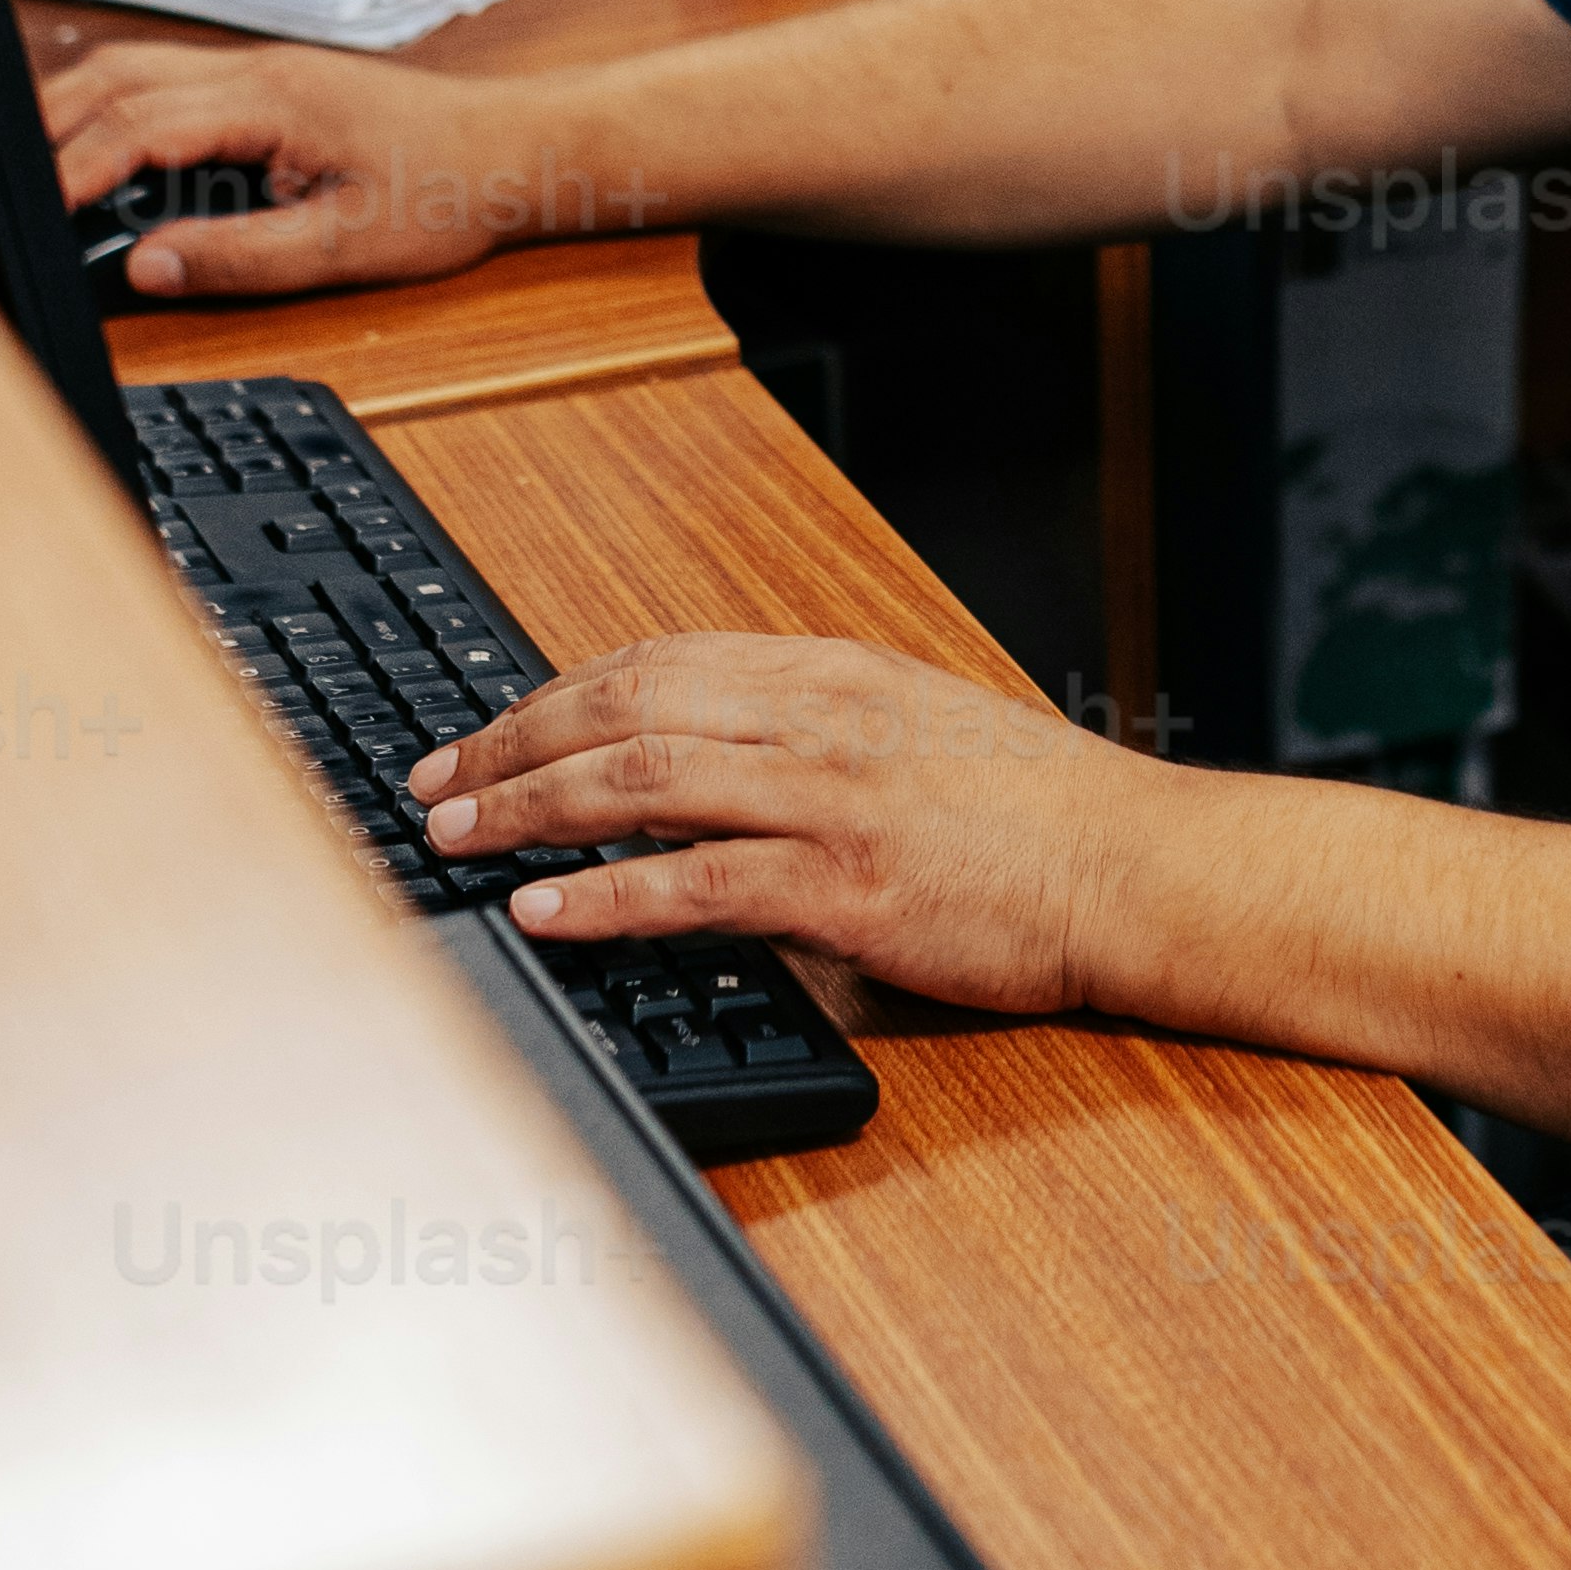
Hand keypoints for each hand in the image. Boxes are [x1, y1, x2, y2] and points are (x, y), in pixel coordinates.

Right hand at [27, 32, 614, 298]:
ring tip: (41, 176)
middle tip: (9, 188)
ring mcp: (260, 68)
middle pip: (115, 77)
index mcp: (271, 101)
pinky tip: (107, 158)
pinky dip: (118, 112)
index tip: (30, 211)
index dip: (73, 170)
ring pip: (134, 69)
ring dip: (78, 115)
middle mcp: (256, 69)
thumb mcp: (345, 248)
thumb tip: (148, 268)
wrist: (515, 150)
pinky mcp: (267, 84)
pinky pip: (168, 81)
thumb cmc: (447, 193)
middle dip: (49, 130)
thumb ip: (239, 257)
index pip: (138, 125)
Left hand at [408, 636, 1116, 1012]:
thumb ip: (818, 737)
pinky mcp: (846, 884)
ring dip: (531, 808)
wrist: (1133, 865)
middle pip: (626, 704)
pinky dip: (607, 895)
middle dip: (512, 741)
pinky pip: (697, 883)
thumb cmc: (1040, 813)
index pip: (659, 659)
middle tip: (436, 781)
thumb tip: (721, 768)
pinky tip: (548, 910)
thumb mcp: (920, 733)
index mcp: (833, 674)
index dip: (557, 691)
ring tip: (458, 837)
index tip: (493, 727)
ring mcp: (831, 797)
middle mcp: (820, 717)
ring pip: (642, 778)